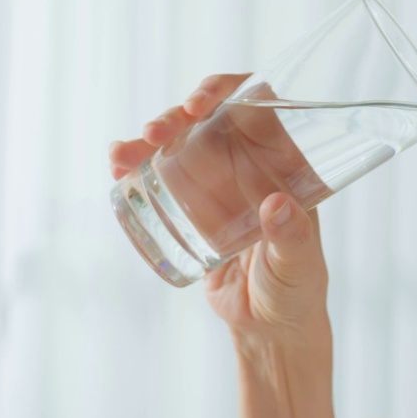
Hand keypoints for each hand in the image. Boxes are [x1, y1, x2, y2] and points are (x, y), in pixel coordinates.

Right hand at [110, 74, 330, 342]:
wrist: (265, 328)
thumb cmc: (296, 291)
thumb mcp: (298, 265)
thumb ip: (293, 238)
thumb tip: (277, 205)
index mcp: (284, 161)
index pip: (260, 103)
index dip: (229, 89)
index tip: (200, 103)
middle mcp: (250, 162)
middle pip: (211, 116)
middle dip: (177, 113)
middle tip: (155, 131)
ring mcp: (217, 181)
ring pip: (180, 142)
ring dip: (148, 138)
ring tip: (122, 153)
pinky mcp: (190, 206)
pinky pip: (160, 175)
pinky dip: (136, 164)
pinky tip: (118, 165)